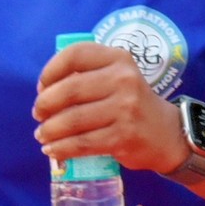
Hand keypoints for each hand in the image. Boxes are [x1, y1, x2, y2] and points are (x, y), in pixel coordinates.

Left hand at [35, 42, 184, 173]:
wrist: (166, 133)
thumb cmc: (131, 103)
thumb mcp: (116, 77)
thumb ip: (87, 75)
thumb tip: (44, 91)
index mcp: (118, 58)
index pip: (75, 55)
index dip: (50, 71)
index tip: (41, 87)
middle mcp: (123, 79)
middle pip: (69, 90)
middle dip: (45, 104)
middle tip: (38, 114)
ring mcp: (125, 108)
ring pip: (73, 120)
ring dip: (49, 130)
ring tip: (42, 134)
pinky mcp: (123, 136)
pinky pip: (82, 143)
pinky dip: (61, 148)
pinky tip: (52, 150)